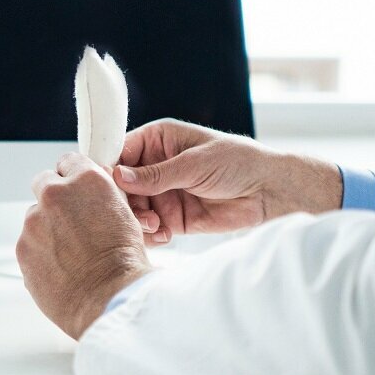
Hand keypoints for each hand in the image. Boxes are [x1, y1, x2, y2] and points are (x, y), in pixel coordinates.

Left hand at [17, 153, 153, 338]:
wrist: (109, 299)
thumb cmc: (124, 263)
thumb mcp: (126, 216)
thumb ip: (101, 196)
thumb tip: (91, 193)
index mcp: (86, 180)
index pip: (69, 161)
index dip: (73, 177)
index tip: (74, 189)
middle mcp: (55, 194)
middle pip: (44, 183)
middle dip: (54, 197)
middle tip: (70, 221)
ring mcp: (34, 222)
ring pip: (35, 217)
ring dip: (47, 229)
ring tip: (71, 254)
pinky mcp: (22, 249)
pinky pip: (29, 244)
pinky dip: (41, 252)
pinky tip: (61, 268)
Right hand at [114, 119, 342, 244]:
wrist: (269, 191)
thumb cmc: (237, 162)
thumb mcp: (193, 164)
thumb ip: (156, 174)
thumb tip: (117, 176)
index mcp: (158, 140)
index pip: (120, 152)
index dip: (109, 170)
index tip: (104, 188)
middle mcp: (156, 165)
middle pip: (122, 186)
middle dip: (125, 202)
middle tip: (136, 214)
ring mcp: (164, 193)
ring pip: (134, 210)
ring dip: (138, 221)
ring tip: (155, 226)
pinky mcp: (173, 218)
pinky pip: (151, 229)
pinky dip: (152, 235)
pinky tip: (164, 235)